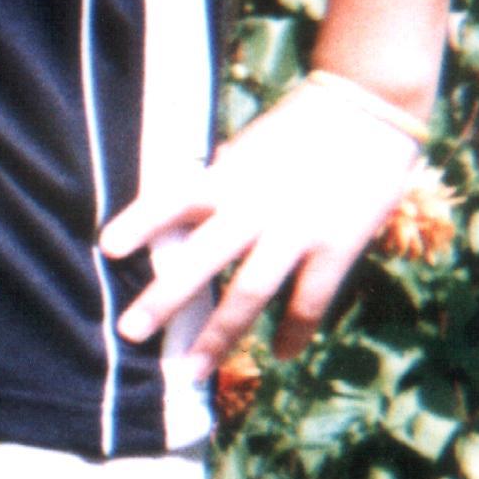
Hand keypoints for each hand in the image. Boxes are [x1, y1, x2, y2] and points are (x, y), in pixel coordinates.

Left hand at [100, 77, 423, 370]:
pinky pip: (309, 302)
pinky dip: (293, 331)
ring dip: (218, 336)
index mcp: (230, 176)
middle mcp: (256, 207)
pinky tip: (279, 354)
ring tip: (191, 372)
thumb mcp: (250, 146)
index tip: (108, 248)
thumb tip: (187, 207)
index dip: (141, 222)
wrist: (370, 107)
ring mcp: (297, 230)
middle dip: (163, 300)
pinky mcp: (337, 247)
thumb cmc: (302, 124)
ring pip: (248, 293)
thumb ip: (222, 181)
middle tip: (130, 332)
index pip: (174, 199)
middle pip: (201, 260)